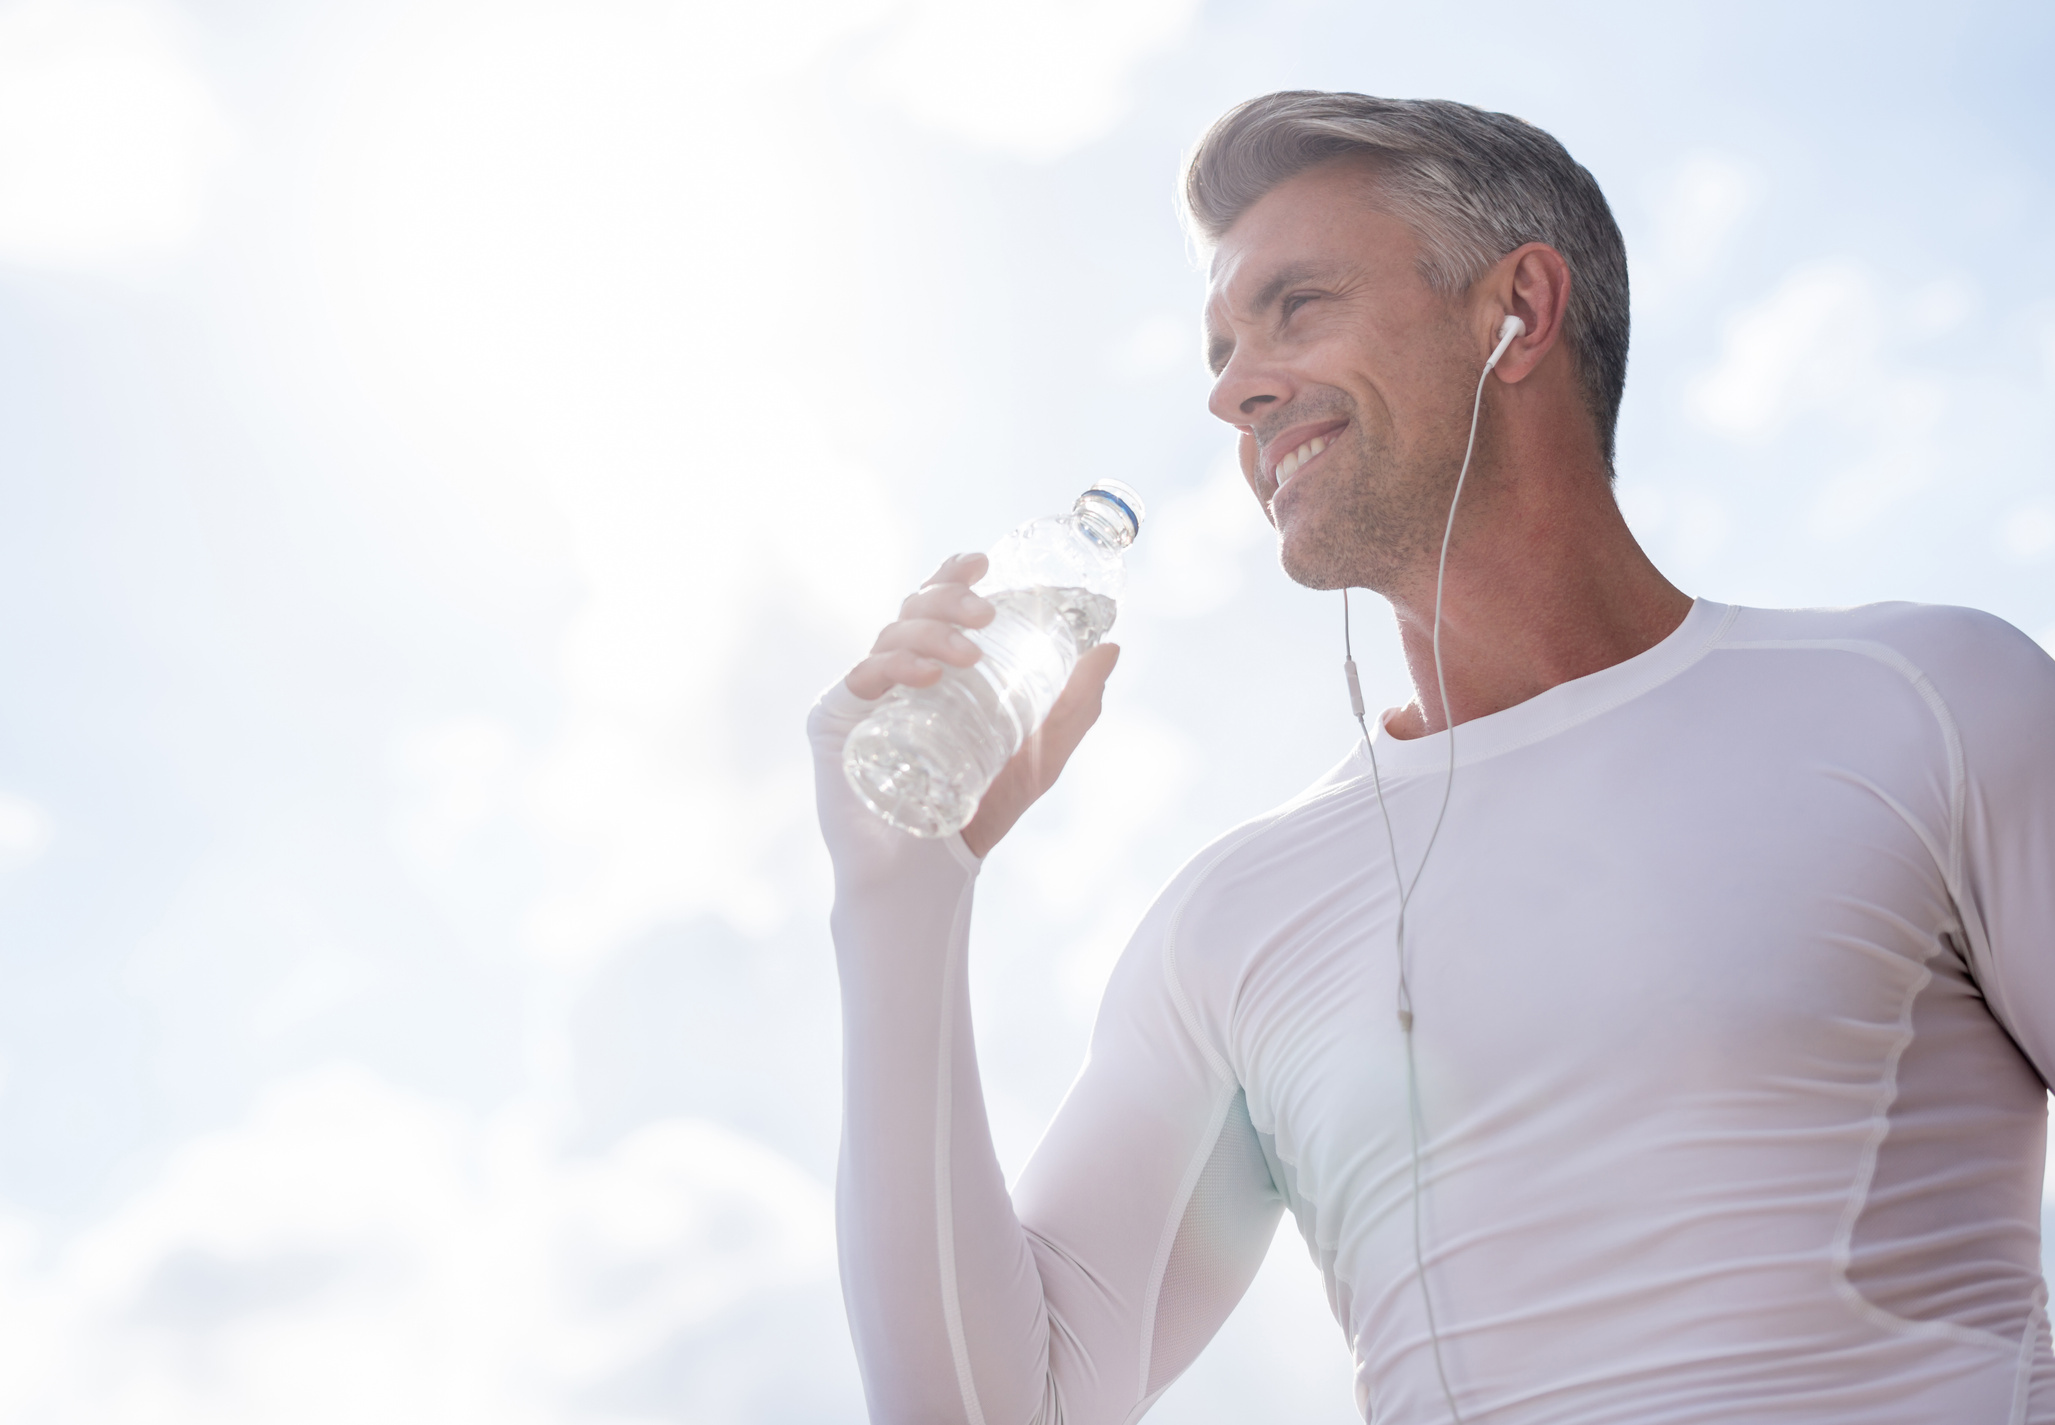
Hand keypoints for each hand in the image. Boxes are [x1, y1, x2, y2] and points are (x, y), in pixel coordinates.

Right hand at [842, 552, 1120, 858]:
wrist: (932, 871)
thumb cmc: (981, 810)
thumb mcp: (1044, 753)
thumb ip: (1077, 704)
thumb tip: (1112, 647)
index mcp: (935, 668)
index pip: (937, 607)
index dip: (952, 575)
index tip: (982, 563)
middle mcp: (895, 673)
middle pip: (913, 611)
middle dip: (948, 598)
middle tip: (986, 613)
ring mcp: (864, 695)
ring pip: (891, 635)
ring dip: (932, 633)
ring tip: (971, 655)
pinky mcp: (836, 721)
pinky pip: (861, 677)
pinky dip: (893, 666)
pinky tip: (926, 675)